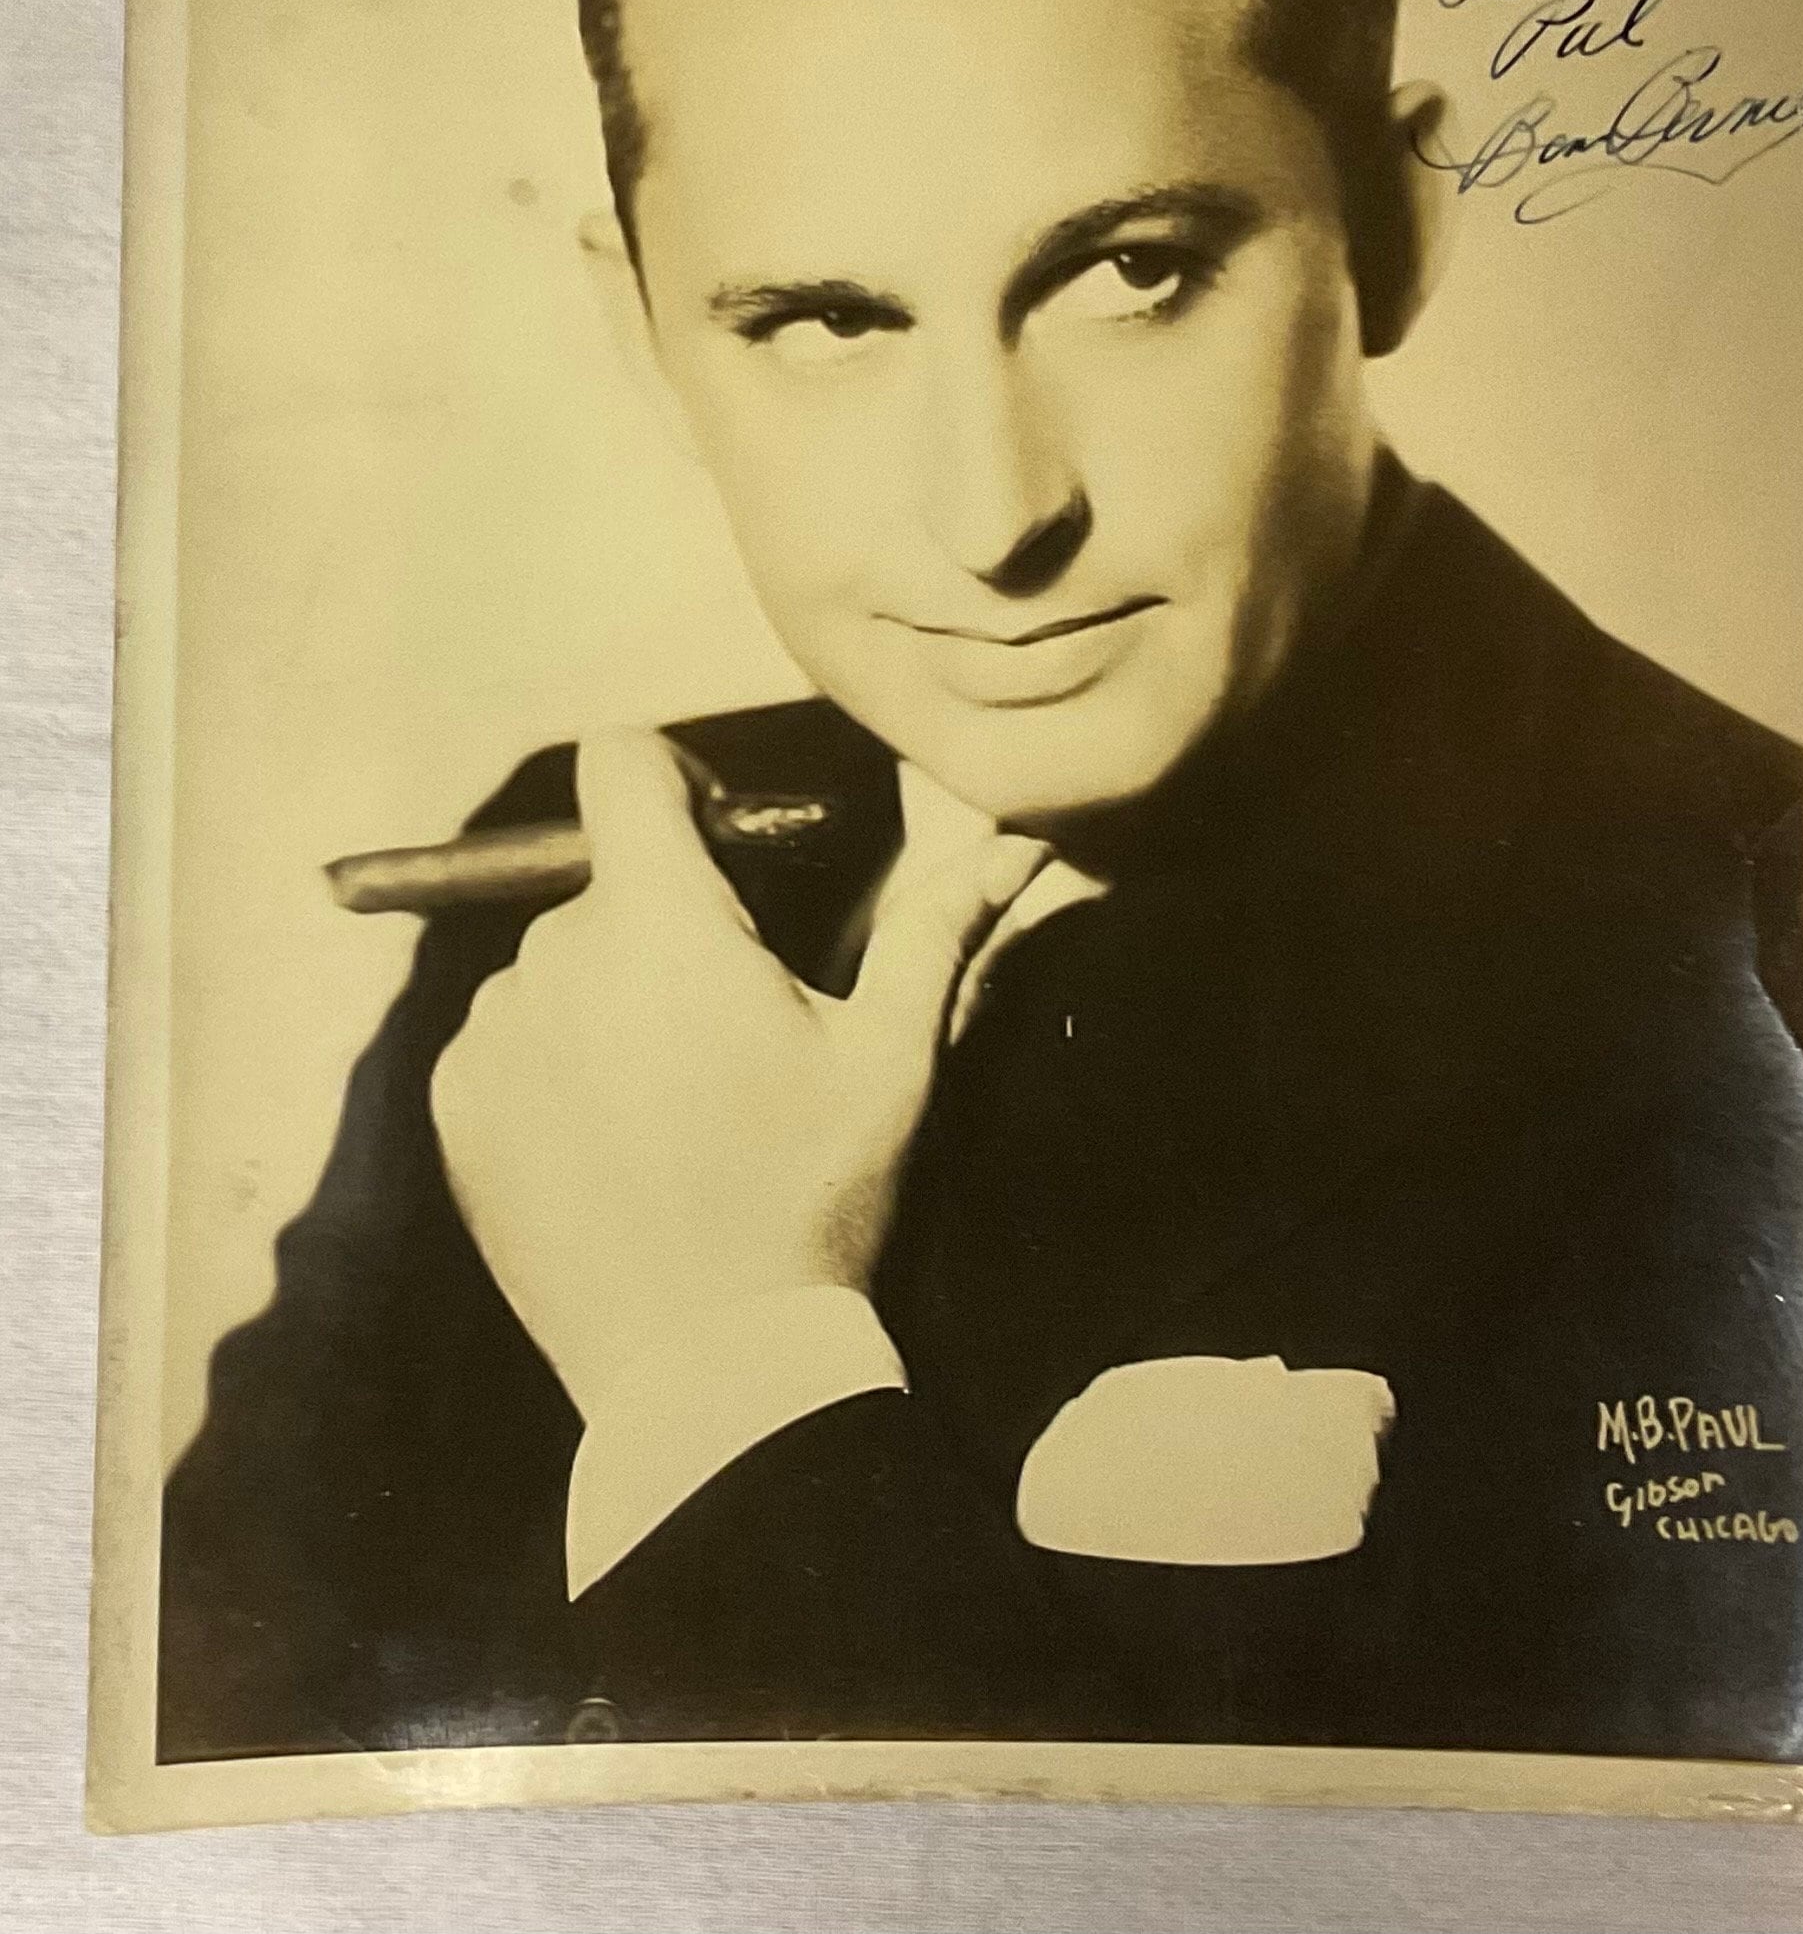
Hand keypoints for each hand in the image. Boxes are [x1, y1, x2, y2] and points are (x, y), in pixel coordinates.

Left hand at [430, 726, 1046, 1424]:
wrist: (705, 1370)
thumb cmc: (813, 1198)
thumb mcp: (891, 1057)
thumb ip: (937, 926)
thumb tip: (1018, 843)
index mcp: (659, 923)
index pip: (620, 762)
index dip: (674, 779)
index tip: (723, 847)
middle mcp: (552, 959)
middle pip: (606, 884)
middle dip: (668, 925)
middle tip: (735, 1029)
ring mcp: (492, 1035)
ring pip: (557, 966)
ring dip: (610, 999)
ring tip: (679, 1108)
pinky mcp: (456, 1106)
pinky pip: (508, 1040)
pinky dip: (557, 1065)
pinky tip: (621, 1148)